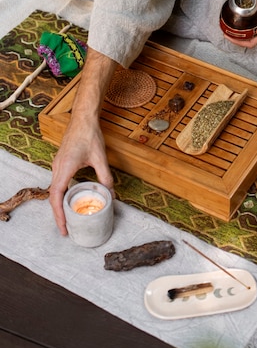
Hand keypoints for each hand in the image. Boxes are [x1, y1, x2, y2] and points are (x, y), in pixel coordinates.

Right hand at [48, 47, 116, 234]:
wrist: (83, 118)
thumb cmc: (89, 135)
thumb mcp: (100, 157)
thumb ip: (105, 176)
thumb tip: (111, 193)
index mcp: (64, 169)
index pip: (56, 198)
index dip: (58, 215)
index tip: (64, 228)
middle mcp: (57, 168)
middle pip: (53, 197)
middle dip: (58, 214)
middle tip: (67, 229)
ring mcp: (57, 165)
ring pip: (55, 189)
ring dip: (59, 205)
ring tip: (68, 217)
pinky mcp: (61, 162)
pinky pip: (58, 182)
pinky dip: (61, 194)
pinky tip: (71, 198)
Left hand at [225, 0, 256, 48]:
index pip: (252, 42)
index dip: (240, 42)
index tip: (229, 37)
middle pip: (249, 38)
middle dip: (237, 38)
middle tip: (225, 32)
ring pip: (249, 31)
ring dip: (239, 31)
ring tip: (228, 27)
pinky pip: (250, 22)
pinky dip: (243, 23)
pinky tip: (236, 18)